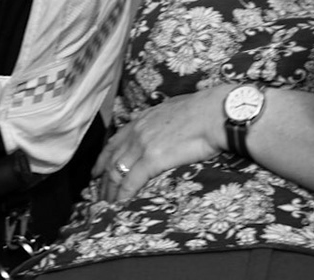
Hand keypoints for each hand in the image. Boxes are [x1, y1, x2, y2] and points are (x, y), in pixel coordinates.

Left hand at [92, 86, 229, 202]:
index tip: (97, 172)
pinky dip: (124, 195)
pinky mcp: (153, 158)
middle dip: (103, 180)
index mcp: (142, 119)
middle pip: (111, 160)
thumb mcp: (173, 108)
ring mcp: (143, 145)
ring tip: (108, 205)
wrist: (215, 113)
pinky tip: (121, 205)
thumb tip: (163, 125)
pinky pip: (131, 181)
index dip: (102, 159)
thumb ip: (161, 119)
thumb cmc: (203, 109)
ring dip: (111, 191)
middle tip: (100, 195)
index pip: (114, 142)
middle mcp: (137, 131)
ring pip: (117, 172)